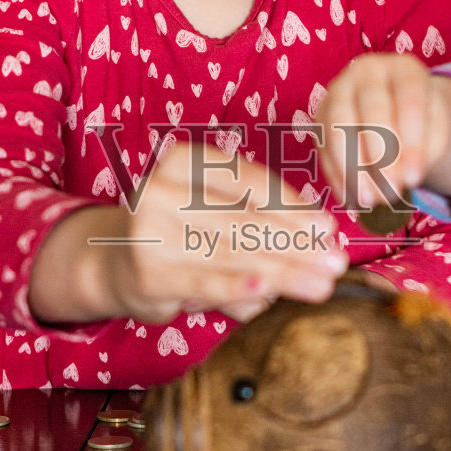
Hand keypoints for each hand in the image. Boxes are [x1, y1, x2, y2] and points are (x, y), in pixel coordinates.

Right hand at [30, 139, 347, 324]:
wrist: (116, 261)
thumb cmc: (182, 229)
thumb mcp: (214, 209)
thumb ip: (260, 217)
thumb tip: (321, 239)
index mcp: (182, 160)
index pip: (247, 180)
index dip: (292, 205)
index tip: (327, 227)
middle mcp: (160, 189)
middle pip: (245, 219)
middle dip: (297, 244)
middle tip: (335, 262)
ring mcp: (150, 231)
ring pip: (232, 252)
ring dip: (284, 271)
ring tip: (320, 284)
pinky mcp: (149, 273)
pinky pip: (205, 280)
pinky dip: (239, 286)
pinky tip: (268, 291)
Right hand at [316, 54, 450, 206]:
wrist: (397, 113)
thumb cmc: (421, 124)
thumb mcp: (434, 133)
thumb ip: (422, 151)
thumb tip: (399, 179)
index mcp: (404, 68)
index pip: (409, 99)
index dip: (412, 141)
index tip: (416, 178)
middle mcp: (367, 72)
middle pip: (371, 108)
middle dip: (381, 155)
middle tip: (391, 191)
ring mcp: (339, 91)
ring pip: (339, 126)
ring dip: (354, 167)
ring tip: (370, 200)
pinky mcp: (321, 115)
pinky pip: (324, 145)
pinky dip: (337, 174)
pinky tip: (351, 197)